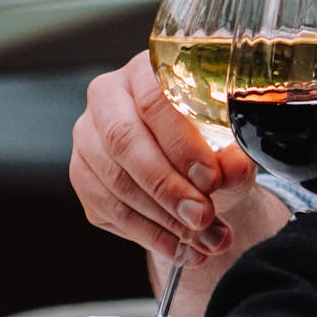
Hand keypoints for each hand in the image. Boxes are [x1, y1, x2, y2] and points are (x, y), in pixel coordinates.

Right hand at [69, 51, 268, 263]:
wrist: (193, 170)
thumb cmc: (212, 143)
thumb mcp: (232, 145)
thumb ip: (234, 155)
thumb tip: (232, 168)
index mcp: (145, 69)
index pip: (155, 99)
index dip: (181, 143)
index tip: (211, 179)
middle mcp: (107, 96)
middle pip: (124, 140)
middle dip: (167, 186)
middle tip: (202, 216)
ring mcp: (87, 136)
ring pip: (115, 181)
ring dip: (162, 219)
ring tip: (202, 240)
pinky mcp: (82, 175)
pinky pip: (108, 209)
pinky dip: (148, 234)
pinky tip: (179, 247)